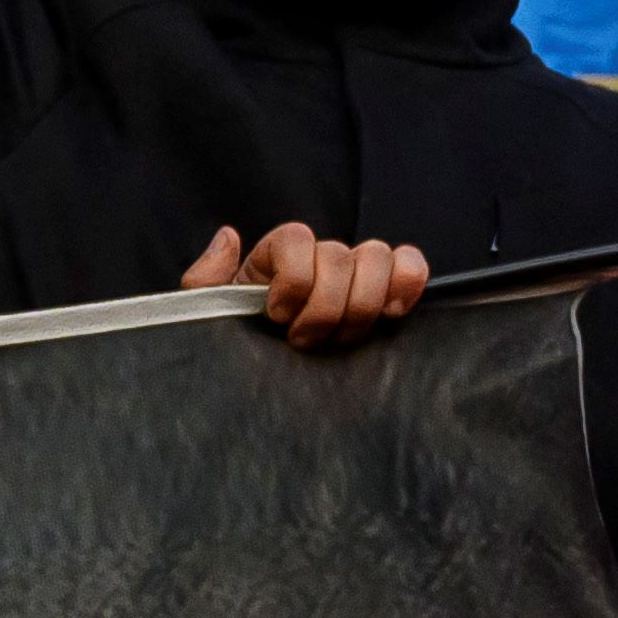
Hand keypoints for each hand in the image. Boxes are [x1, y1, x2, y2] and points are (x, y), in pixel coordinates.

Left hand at [188, 218, 432, 347]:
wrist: (269, 381)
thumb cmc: (241, 344)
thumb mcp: (210, 318)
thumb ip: (206, 282)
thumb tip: (228, 236)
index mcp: (278, 256)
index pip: (296, 237)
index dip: (293, 279)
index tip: (278, 316)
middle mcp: (320, 258)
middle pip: (340, 255)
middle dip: (324, 307)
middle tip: (304, 342)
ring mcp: (356, 272)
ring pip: (378, 257)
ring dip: (362, 304)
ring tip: (341, 339)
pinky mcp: (388, 293)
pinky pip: (411, 266)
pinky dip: (409, 281)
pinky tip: (392, 313)